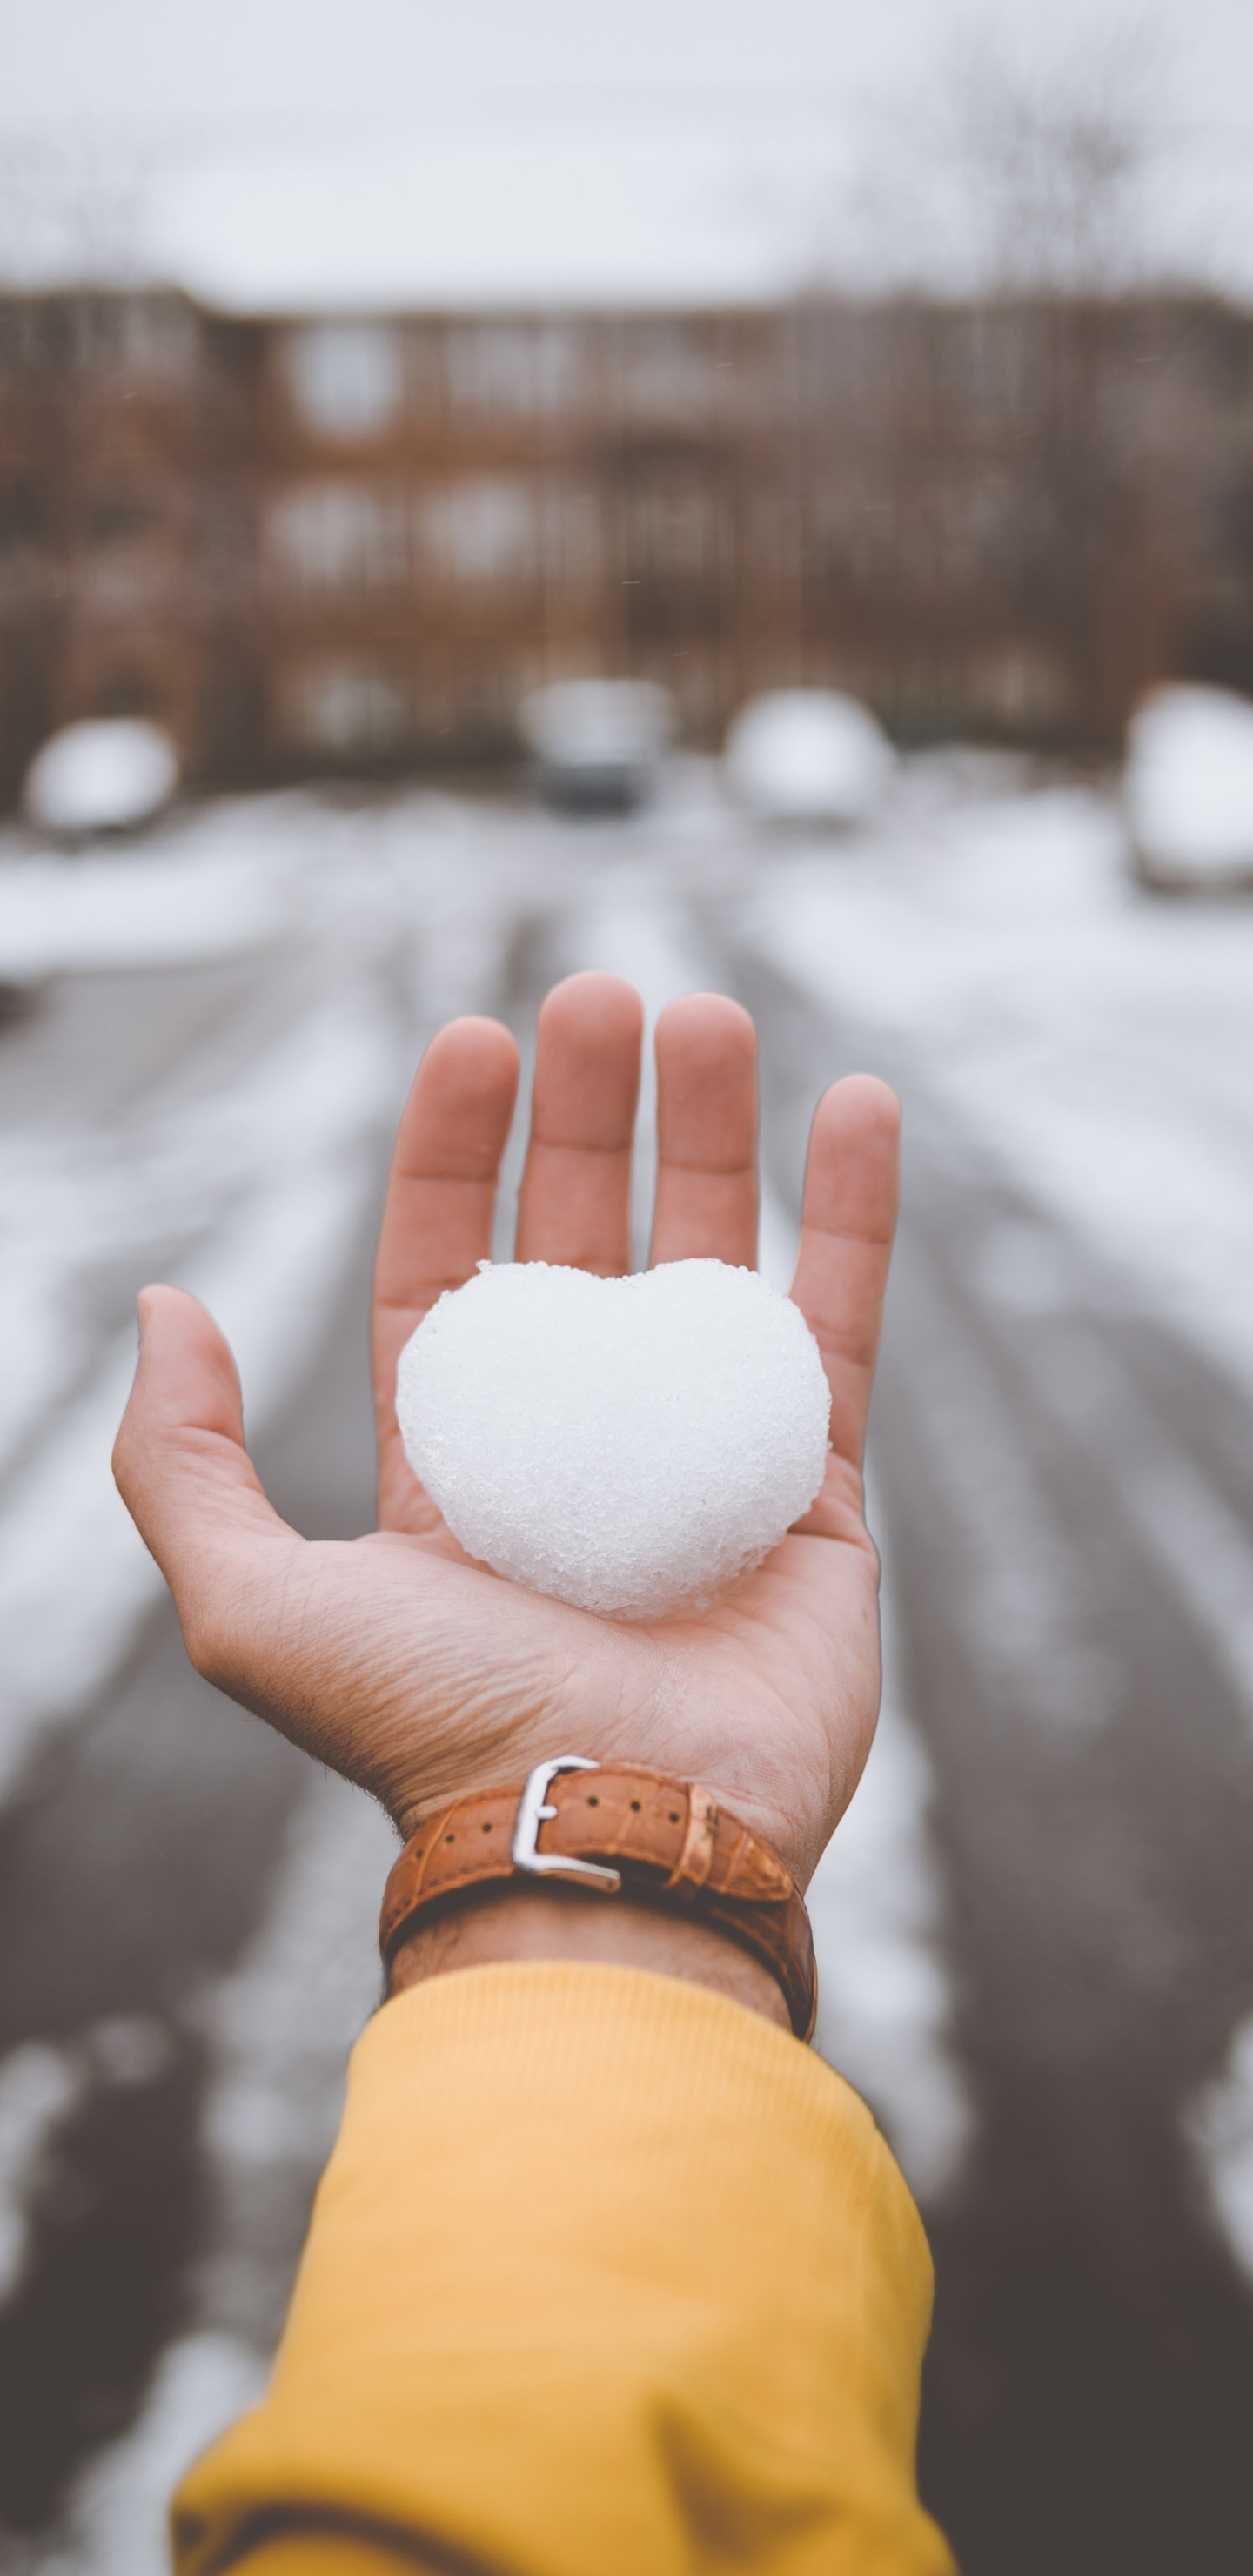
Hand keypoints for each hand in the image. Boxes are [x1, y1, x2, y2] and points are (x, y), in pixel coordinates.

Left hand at [114, 975, 898, 1892]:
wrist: (609, 1839)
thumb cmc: (429, 1730)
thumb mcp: (247, 1605)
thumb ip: (183, 1460)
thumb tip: (164, 1305)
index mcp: (451, 1473)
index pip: (451, 1275)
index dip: (454, 1157)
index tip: (473, 1042)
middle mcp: (577, 1459)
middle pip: (586, 1243)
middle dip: (589, 1115)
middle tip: (601, 995)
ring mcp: (702, 1472)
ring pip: (714, 1264)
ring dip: (713, 1132)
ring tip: (704, 1012)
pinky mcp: (816, 1500)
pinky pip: (842, 1330)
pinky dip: (854, 1214)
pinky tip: (857, 1099)